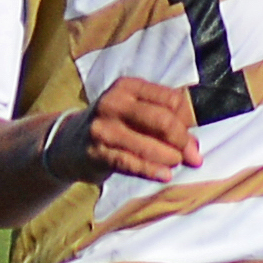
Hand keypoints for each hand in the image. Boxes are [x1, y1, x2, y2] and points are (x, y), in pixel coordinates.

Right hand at [45, 75, 199, 183]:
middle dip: (182, 140)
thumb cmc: (113, 126)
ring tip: (176, 164)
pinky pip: (131, 163)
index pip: (171, 99)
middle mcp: (114, 102)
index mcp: (128, 87)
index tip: (192, 135)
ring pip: (149, 144)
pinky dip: (152, 170)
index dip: (188, 119)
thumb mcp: (134, 114)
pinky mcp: (96, 152)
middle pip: (163, 120)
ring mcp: (103, 128)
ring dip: (170, 157)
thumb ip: (166, 124)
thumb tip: (195, 151)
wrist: (67, 144)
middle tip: (191, 156)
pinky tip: (164, 175)